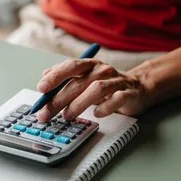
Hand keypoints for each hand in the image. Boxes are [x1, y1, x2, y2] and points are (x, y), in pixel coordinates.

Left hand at [35, 59, 152, 121]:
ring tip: (67, 116)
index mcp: (89, 65)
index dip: (55, 76)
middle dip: (59, 98)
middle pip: (78, 82)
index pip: (70, 66)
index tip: (41, 88)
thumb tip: (44, 76)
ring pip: (96, 89)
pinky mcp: (129, 94)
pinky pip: (117, 99)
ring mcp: (116, 81)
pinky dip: (105, 107)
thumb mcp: (84, 78)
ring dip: (79, 104)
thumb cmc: (106, 84)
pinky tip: (96, 114)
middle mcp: (102, 70)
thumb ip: (65, 78)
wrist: (138, 88)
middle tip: (46, 112)